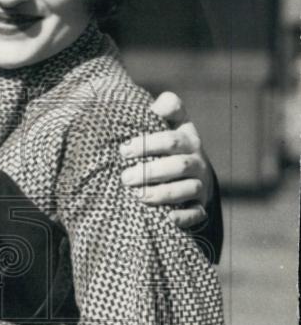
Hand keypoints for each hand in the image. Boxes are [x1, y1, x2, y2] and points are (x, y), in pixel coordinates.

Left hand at [119, 91, 213, 228]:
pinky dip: (184, 217)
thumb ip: (166, 108)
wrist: (194, 173)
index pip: (172, 139)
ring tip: (138, 196)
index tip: (124, 150)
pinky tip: (168, 218)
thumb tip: (156, 106)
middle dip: (151, 172)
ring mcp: (200, 184)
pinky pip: (196, 213)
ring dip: (163, 193)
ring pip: (188, 189)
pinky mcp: (200, 206)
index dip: (149, 143)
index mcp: (188, 139)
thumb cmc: (171, 146)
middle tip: (126, 178)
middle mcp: (197, 161)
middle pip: (179, 165)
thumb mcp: (171, 123)